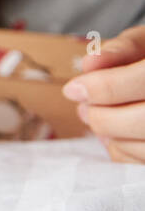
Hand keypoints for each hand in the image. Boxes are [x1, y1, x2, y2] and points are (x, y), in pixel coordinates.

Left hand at [63, 25, 144, 163]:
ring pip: (144, 148)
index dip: (105, 87)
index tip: (73, 89)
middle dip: (103, 117)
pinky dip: (122, 150)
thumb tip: (89, 63)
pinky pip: (142, 162)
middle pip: (143, 120)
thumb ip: (123, 48)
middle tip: (84, 107)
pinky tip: (115, 134)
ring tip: (97, 116)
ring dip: (109, 135)